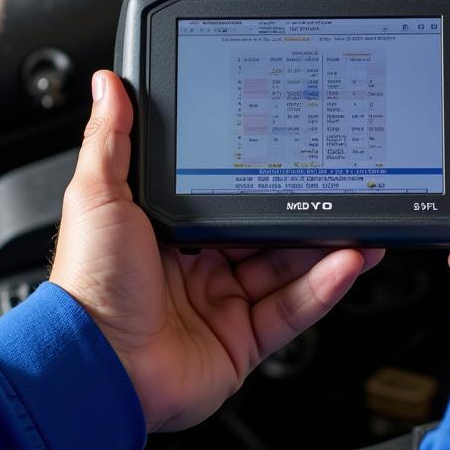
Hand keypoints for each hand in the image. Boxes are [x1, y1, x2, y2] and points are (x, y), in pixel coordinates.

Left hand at [49, 70, 384, 431]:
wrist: (97, 364)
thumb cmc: (89, 284)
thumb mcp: (99, 197)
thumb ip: (113, 140)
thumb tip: (109, 86)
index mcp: (170, 232)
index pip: (227, 198)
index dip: (263, 180)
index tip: (293, 155)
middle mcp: (200, 268)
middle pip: (266, 234)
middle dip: (306, 215)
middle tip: (339, 188)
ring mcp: (223, 305)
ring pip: (288, 270)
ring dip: (326, 248)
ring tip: (360, 226)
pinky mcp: (243, 341)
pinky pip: (292, 311)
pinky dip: (323, 288)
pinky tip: (346, 263)